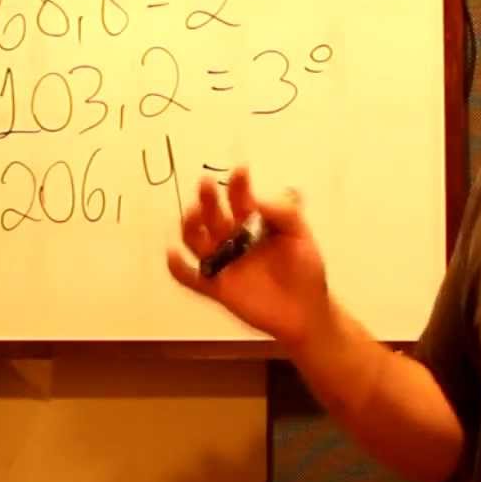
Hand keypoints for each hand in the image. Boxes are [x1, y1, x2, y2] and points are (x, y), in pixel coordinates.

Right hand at [166, 166, 328, 346]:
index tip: (241, 171)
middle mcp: (232, 238)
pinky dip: (177, 268)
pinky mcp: (217, 288)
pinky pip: (190, 278)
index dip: (238, 184)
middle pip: (212, 214)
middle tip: (207, 184)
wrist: (307, 310)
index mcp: (252, 222)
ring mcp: (223, 263)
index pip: (240, 198)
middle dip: (208, 198)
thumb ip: (284, 213)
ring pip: (196, 240)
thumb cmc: (305, 269)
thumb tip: (258, 198)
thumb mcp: (300, 235)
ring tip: (192, 213)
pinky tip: (173, 255)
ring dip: (190, 225)